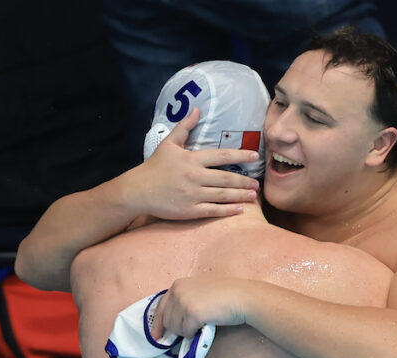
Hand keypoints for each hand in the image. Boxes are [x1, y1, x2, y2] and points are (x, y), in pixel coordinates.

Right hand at [133, 108, 259, 220]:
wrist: (138, 190)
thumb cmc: (155, 166)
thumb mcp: (168, 143)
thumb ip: (185, 127)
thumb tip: (197, 109)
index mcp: (192, 159)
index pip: (222, 156)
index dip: (241, 156)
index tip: (255, 156)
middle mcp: (195, 177)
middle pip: (227, 178)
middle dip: (245, 181)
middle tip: (258, 184)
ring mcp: (193, 195)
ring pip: (223, 195)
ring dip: (241, 195)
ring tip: (253, 196)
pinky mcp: (190, 210)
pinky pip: (213, 210)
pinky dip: (228, 210)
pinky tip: (240, 209)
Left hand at [150, 277, 251, 338]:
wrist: (242, 297)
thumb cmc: (225, 294)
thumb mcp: (198, 291)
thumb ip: (183, 300)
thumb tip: (172, 322)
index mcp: (177, 284)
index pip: (160, 308)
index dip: (157, 324)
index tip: (156, 336)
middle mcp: (177, 291)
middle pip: (167, 321)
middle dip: (177, 329)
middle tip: (191, 330)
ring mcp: (183, 302)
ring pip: (175, 328)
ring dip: (187, 332)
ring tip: (201, 325)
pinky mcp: (192, 313)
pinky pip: (187, 332)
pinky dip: (195, 333)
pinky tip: (205, 325)